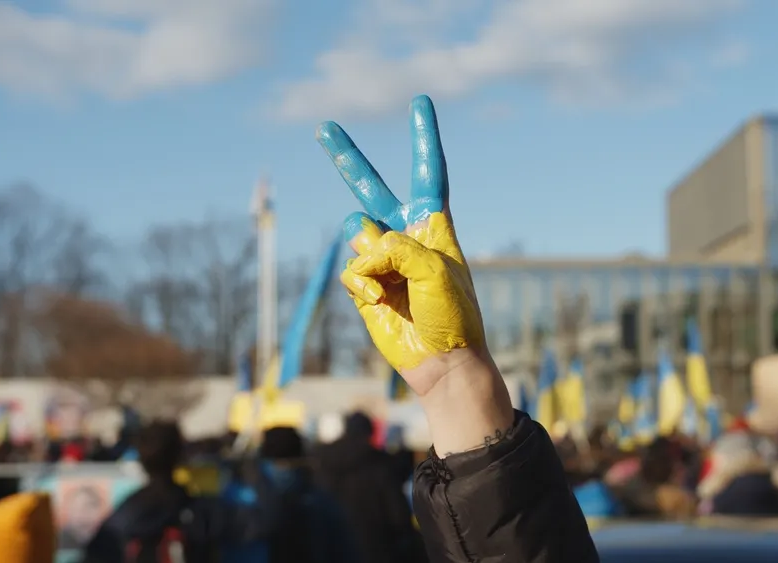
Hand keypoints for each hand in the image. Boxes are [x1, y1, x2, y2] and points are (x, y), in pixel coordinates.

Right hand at [316, 95, 484, 395]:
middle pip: (371, 187)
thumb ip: (397, 245)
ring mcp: (382, 260)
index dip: (423, 137)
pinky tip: (382, 303)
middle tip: (325, 127)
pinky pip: (350, 268)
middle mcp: (406, 236)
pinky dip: (363, 284)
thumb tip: (364, 248)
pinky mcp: (364, 285)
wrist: (442, 363)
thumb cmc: (452, 316)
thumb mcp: (435, 269)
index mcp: (434, 225)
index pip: (428, 172)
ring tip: (392, 287)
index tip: (420, 103)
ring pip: (356, 234)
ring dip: (370, 258)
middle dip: (347, 159)